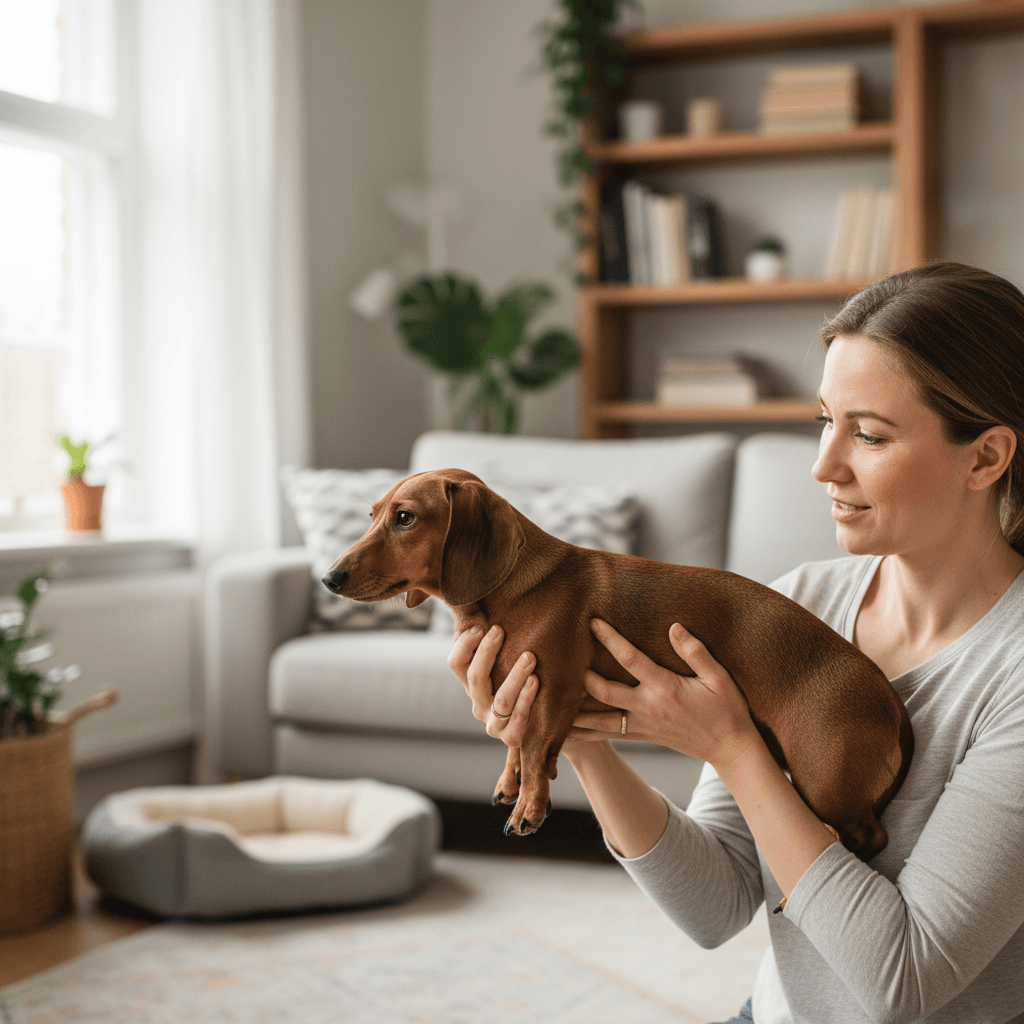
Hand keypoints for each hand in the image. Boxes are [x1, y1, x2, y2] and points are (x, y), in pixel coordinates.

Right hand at [447, 624, 537, 745]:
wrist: (545, 720)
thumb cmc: (524, 677)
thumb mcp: (506, 658)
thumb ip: (491, 636)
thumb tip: (479, 607)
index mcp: (471, 685)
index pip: (455, 663)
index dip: (465, 643)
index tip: (482, 626)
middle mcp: (478, 705)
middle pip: (475, 678)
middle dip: (487, 652)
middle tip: (500, 630)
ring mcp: (494, 724)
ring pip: (501, 699)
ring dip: (515, 676)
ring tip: (530, 657)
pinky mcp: (512, 738)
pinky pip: (518, 718)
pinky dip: (527, 698)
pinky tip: (536, 680)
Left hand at [569, 619, 759, 770]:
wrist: (731, 750)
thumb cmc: (727, 709)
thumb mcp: (719, 678)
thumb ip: (695, 652)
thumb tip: (674, 627)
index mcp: (665, 688)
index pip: (630, 659)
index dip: (610, 639)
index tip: (591, 621)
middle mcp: (648, 708)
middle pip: (603, 691)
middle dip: (580, 674)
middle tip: (559, 657)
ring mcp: (642, 725)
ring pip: (597, 720)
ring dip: (572, 710)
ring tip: (546, 701)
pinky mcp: (640, 736)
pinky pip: (605, 734)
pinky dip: (582, 732)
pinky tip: (561, 728)